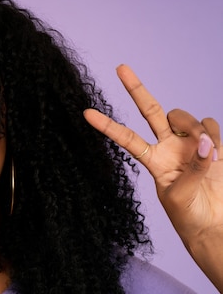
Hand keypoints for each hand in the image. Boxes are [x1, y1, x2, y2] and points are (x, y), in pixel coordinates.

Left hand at [84, 65, 221, 278]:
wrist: (215, 225)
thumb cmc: (189, 216)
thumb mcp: (180, 196)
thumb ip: (192, 168)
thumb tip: (206, 144)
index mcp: (153, 160)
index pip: (126, 138)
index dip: (107, 126)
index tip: (85, 113)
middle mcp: (169, 147)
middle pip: (151, 110)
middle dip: (136, 89)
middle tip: (120, 68)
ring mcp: (191, 144)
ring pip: (186, 116)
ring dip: (195, 128)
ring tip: (208, 153)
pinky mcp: (214, 145)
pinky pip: (211, 126)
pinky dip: (215, 136)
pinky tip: (217, 154)